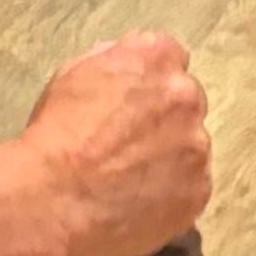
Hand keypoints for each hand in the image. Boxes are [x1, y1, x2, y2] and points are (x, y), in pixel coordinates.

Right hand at [14, 34, 209, 255]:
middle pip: (185, 101)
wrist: (57, 199)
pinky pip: (191, 186)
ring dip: (170, 155)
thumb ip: (116, 59)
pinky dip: (172, 191)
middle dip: (165, 116)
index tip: (134, 98)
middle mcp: (186, 96)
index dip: (149, 79)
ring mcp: (197, 146)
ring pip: (190, 146)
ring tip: (131, 177)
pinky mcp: (198, 189)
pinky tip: (140, 199)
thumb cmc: (56, 134)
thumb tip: (131, 63)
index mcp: (156, 59)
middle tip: (130, 142)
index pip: (169, 55)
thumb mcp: (74, 75)